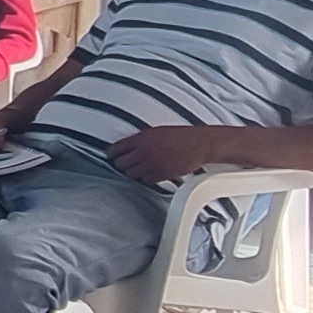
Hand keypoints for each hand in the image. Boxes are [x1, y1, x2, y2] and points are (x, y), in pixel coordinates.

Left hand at [107, 124, 265, 185]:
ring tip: (138, 170)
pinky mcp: (161, 174)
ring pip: (131, 174)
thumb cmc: (182, 136)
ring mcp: (152, 163)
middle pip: (121, 164)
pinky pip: (145, 181)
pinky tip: (149, 175)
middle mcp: (145, 150)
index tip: (111, 157)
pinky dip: (146, 179)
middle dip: (121, 165)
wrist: (201, 144)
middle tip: (124, 165)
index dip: (112, 154)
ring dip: (133, 173)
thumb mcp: (158, 132)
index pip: (116, 148)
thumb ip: (142, 139)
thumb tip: (129, 146)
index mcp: (142, 137)